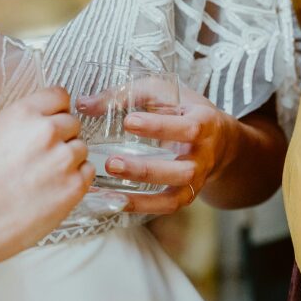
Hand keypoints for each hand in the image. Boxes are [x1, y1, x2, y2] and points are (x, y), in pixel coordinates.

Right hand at [0, 88, 92, 272]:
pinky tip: (54, 188)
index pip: (59, 95)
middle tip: (42, 157)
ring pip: (82, 148)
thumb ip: (19, 122)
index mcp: (23, 114)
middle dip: (62, 137)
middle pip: (73, 123)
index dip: (56, 110)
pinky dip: (76, 179)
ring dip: (69, 159)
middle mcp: (46, 131)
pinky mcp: (75, 186)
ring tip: (45, 176)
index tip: (52, 120)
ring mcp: (63, 159)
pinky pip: (88, 171)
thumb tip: (39, 117)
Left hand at [100, 88, 238, 214]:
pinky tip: (115, 202)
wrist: (217, 140)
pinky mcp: (186, 195)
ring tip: (108, 186)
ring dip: (142, 193)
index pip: (187, 127)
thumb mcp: (160, 93)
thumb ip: (124, 96)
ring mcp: (197, 179)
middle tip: (111, 163)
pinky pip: (166, 206)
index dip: (159, 126)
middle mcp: (204, 155)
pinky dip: (142, 206)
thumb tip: (83, 104)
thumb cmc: (181, 110)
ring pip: (176, 194)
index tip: (130, 122)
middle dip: (146, 168)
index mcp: (204, 123)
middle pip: (182, 169)